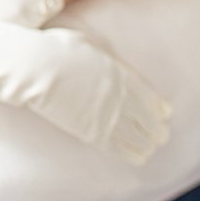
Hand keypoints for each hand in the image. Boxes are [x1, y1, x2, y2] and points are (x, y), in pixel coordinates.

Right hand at [0, 20, 171, 164]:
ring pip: (137, 135)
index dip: (159, 108)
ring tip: (151, 149)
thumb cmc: (52, 49)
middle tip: (162, 136)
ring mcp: (106, 114)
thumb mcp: (84, 43)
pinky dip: (131, 153)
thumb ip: (100, 55)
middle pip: (148, 119)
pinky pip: (118, 146)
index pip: (149, 96)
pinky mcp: (91, 130)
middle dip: (157, 130)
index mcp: (120, 74)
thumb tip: (101, 57)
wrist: (34, 67)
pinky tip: (139, 157)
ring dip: (147, 143)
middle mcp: (119, 96)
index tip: (164, 115)